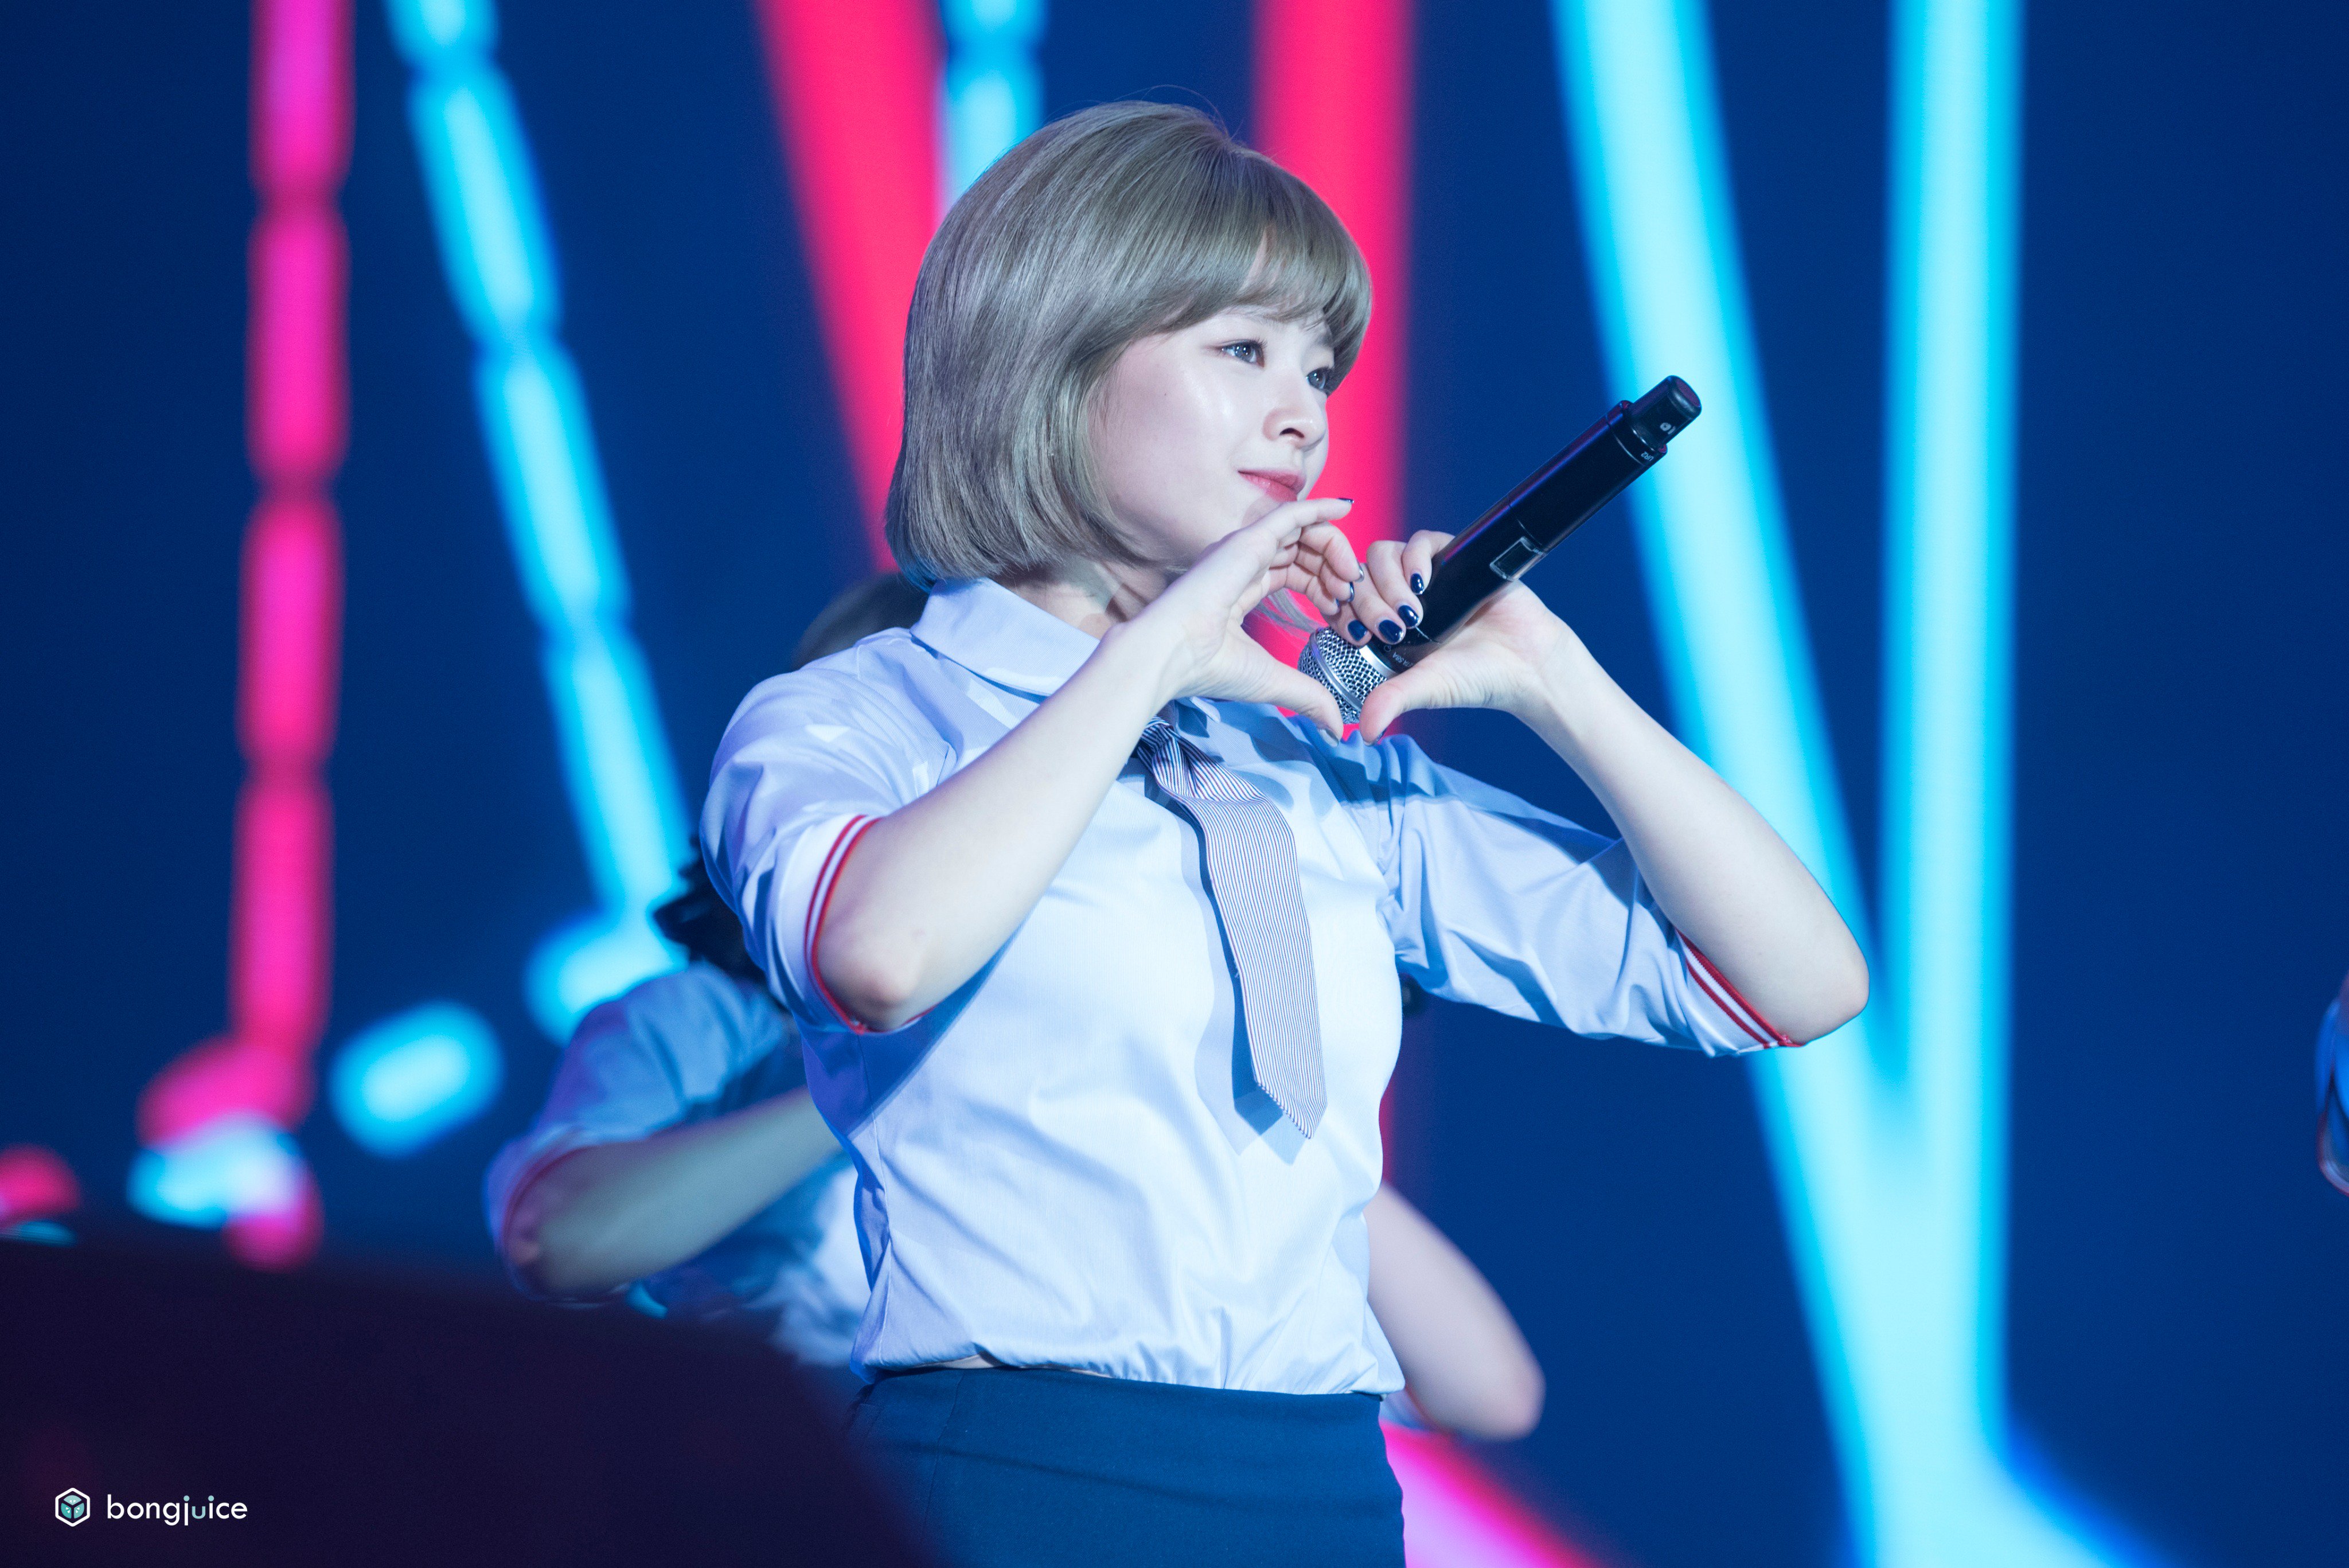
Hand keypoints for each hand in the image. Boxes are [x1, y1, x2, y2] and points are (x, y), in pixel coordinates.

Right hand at [1127, 498, 1356, 736]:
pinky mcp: (1249, 540)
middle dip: (1334, 573)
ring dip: (1335, 550)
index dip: (1324, 590)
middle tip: (1352, 598)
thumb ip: (1308, 696)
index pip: (1294, 575)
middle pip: (1303, 554)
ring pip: (1303, 534)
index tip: (1343, 615)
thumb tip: (1336, 728)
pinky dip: (1321, 508)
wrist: (1171, 656)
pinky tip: (1346, 508)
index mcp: (1241, 588)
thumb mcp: (1272, 680)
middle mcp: (1242, 563)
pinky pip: (1292, 514)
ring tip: (1351, 577)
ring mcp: (1244, 549)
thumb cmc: (1207, 668)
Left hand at [1332, 530, 1579, 742]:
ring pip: (1381, 555)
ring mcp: (1425, 576)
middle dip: (1368, 601)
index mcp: (1385, 626)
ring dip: (1387, 579)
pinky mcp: (1452, 559)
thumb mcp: (1426, 688)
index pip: (1345, 603)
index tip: (1358, 634)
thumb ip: (1393, 701)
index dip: (1343, 613)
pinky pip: (1419, 541)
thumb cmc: (1478, 678)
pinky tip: (1422, 581)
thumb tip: (1366, 733)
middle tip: (1394, 628)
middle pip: (1358, 576)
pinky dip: (1414, 556)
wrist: (1528, 662)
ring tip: (1412, 610)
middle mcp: (1399, 598)